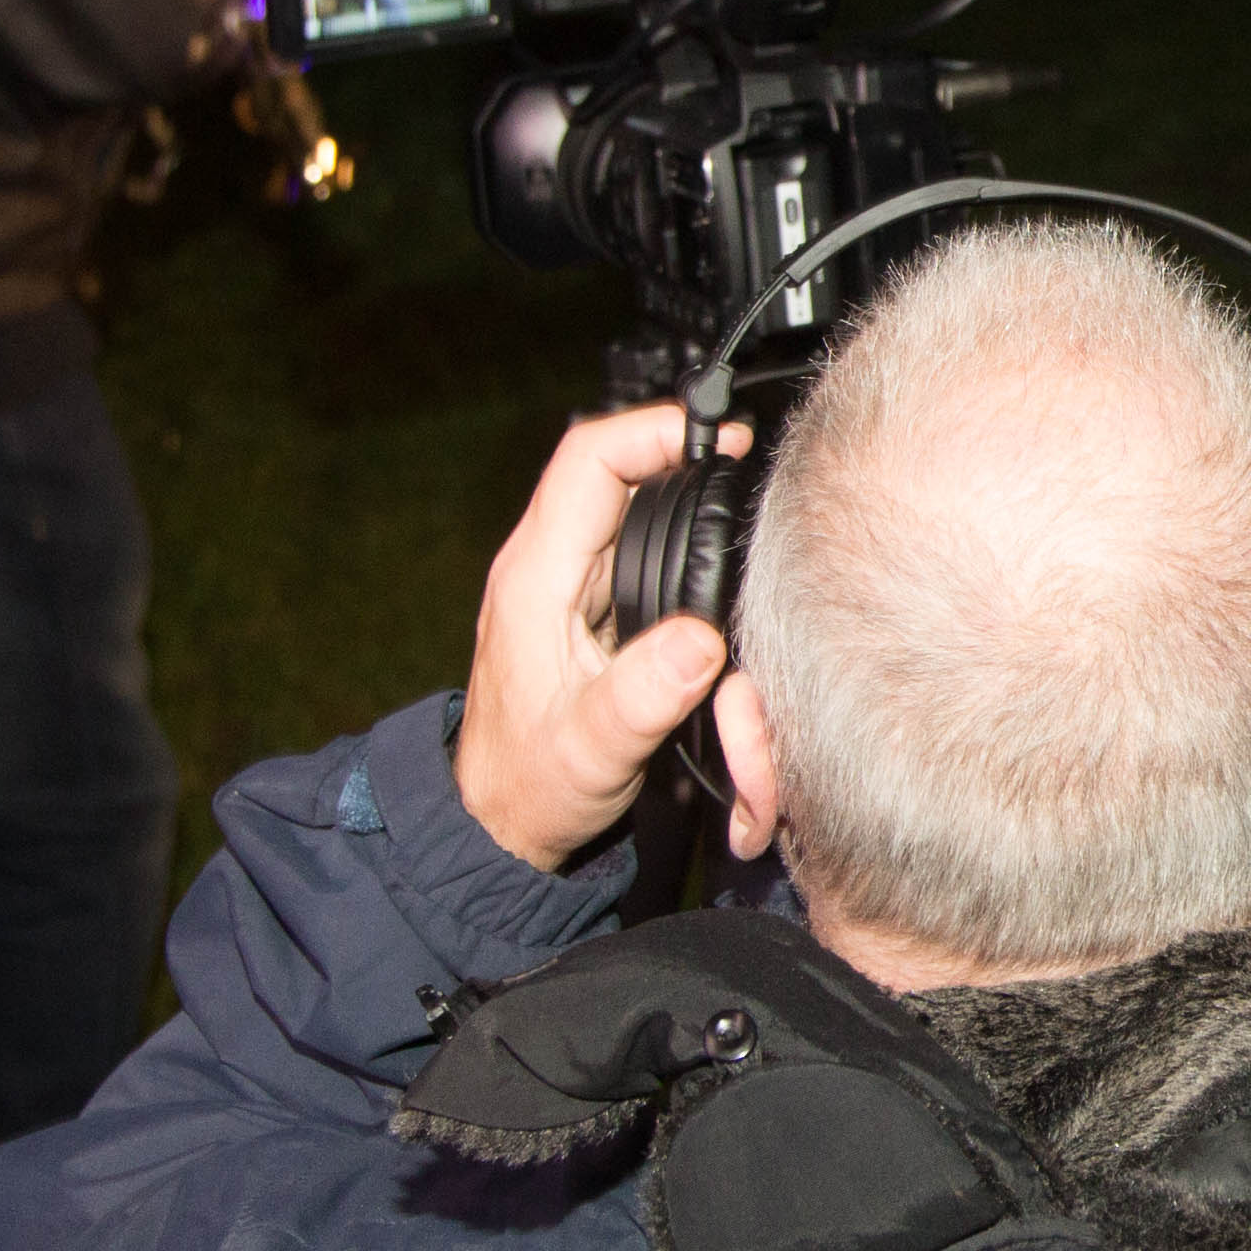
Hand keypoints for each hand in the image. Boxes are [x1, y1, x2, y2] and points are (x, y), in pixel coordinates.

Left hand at [450, 403, 742, 867]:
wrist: (501, 820)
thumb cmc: (533, 786)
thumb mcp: (591, 749)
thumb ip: (643, 697)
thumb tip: (699, 642)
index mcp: (536, 578)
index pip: (588, 459)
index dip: (654, 430)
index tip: (723, 439)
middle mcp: (546, 566)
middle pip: (613, 468)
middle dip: (681, 452)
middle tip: (749, 462)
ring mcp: (565, 583)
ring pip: (625, 501)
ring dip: (681, 489)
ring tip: (743, 494)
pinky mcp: (586, 604)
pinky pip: (632, 540)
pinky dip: (676, 531)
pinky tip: (717, 550)